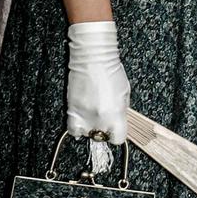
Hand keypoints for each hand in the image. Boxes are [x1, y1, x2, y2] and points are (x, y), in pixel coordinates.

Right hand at [65, 19, 129, 143]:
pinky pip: (73, 129)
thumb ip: (121, 111)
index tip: (116, 130)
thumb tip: (118, 120)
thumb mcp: (125, 92)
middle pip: (101, 137)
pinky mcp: (71, 109)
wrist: (92, 58)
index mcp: (115, 114)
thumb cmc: (112, 71)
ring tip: (93, 118)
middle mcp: (99, 118)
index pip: (118, 139)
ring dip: (89, 129)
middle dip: (104, 130)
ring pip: (86, 134)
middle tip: (104, 120)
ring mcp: (84, 115)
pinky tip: (82, 120)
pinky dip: (77, 128)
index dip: (117, 134)